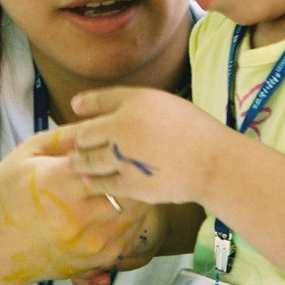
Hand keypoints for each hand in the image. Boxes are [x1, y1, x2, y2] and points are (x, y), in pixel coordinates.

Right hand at [0, 125, 165, 284]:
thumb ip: (68, 136)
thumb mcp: (29, 153)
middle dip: (135, 173)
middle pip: (130, 188)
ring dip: (138, 195)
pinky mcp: (96, 260)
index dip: (122, 150)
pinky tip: (119, 206)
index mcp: (58, 183)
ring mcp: (89, 243)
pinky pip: (131, 235)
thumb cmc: (7, 193)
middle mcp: (77, 218)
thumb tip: (103, 119)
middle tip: (139, 158)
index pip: (109, 161)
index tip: (126, 141)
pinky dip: (131, 219)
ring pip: (137, 212)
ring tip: (130, 180)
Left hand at [67, 87, 225, 204]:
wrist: (212, 162)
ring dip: (78, 163)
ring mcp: (122, 158)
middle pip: (85, 134)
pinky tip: (90, 181)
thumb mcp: (163, 103)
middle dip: (78, 140)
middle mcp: (122, 127)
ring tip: (72, 165)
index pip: (99, 100)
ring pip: (87, 161)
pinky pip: (102, 184)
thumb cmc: (193, 130)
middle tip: (75, 145)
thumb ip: (130, 103)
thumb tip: (91, 108)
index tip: (77, 108)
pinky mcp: (129, 184)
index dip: (85, 104)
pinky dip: (94, 182)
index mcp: (133, 103)